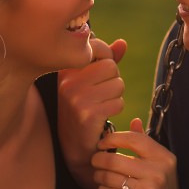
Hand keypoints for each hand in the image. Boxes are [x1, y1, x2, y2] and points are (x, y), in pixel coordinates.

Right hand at [57, 37, 126, 169]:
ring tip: (101, 104)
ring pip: (118, 84)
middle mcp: (68, 81)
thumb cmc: (83, 108)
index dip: (107, 59)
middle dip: (114, 79)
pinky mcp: (88, 114)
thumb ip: (105, 60)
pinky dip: (115, 109)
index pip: (97, 47)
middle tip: (101, 93)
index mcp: (66, 69)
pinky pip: (118, 103)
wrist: (73, 145)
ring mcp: (77, 98)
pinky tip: (102, 116)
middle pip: (111, 66)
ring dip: (116, 96)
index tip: (100, 74)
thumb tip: (122, 43)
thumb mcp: (89, 81)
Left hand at [92, 118, 181, 188]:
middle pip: (116, 159)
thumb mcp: (159, 164)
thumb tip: (134, 120)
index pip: (133, 139)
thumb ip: (145, 143)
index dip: (113, 138)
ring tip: (98, 176)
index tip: (102, 143)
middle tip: (94, 162)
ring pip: (111, 177)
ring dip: (98, 176)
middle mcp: (159, 171)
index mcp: (164, 157)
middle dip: (99, 160)